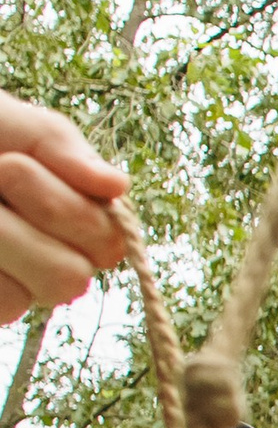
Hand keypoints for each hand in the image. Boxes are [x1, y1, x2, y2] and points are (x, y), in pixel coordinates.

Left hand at [0, 91, 128, 323]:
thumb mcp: (15, 126)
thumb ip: (63, 149)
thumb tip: (117, 185)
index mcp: (76, 221)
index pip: (109, 241)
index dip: (70, 211)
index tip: (15, 162)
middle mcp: (54, 261)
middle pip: (73, 277)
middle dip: (31, 220)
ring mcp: (18, 289)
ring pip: (36, 293)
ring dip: (2, 239)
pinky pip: (2, 301)